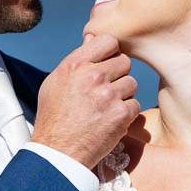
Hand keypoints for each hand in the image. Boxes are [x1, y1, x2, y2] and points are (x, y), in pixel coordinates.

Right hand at [32, 33, 138, 168]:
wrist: (57, 153)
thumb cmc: (54, 118)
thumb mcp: (55, 82)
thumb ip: (77, 60)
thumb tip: (92, 38)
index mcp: (75, 65)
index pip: (108, 40)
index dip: (111, 52)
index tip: (107, 64)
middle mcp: (92, 76)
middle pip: (124, 62)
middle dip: (118, 75)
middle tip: (105, 92)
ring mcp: (108, 95)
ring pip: (131, 83)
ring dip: (123, 96)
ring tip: (105, 109)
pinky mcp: (121, 114)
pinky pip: (135, 105)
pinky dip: (126, 115)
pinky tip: (110, 121)